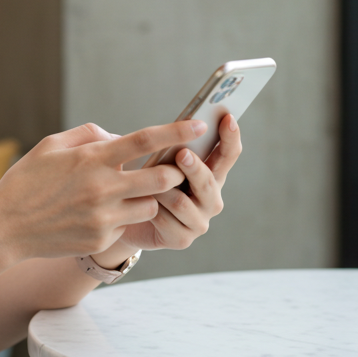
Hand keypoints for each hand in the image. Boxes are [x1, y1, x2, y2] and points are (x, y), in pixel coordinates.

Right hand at [0, 120, 201, 263]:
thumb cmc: (27, 180)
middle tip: (170, 168)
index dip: (176, 132)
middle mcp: (102, 187)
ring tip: (127, 193)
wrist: (4, 228)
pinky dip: (121, 218)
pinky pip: (126, 225)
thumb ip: (89, 135)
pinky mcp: (100, 239)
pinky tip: (97, 215)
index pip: (144, 140)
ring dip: (149, 198)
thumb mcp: (52, 145)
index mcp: (91, 158)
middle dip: (172, 172)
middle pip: (161, 178)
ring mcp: (102, 217)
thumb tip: (119, 138)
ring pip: (150, 206)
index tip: (198, 126)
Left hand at [109, 113, 241, 252]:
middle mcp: (211, 199)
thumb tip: (179, 122)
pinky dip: (151, 209)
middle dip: (195, 167)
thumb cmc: (145, 181)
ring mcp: (199, 221)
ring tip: (145, 183)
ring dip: (162, 190)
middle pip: (209, 180)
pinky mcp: (182, 239)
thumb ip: (172, 145)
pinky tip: (140, 205)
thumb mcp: (159, 160)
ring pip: (182, 202)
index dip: (230, 136)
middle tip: (182, 154)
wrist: (126, 219)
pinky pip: (165, 219)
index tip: (227, 117)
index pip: (228, 154)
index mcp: (211, 174)